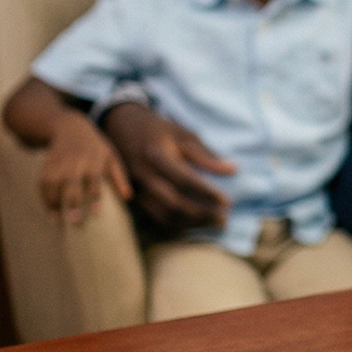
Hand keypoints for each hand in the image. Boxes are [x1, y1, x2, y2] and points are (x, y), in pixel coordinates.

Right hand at [37, 119, 130, 227]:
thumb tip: (128, 198)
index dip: (95, 197)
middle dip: (72, 202)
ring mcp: (58, 163)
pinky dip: (44, 197)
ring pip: (53, 184)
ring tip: (57, 220)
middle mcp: (74, 162)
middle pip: (72, 183)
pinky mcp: (47, 165)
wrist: (70, 127)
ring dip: (53, 202)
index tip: (96, 214)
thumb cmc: (95, 147)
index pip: (94, 180)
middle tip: (75, 222)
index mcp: (93, 160)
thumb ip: (119, 177)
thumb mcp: (111, 156)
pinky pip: (42, 183)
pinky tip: (49, 210)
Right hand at [100, 102, 235, 229]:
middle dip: (201, 215)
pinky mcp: (134, 196)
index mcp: (157, 155)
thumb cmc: (157, 129)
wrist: (119, 127)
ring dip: (191, 223)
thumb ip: (206, 154)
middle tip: (223, 219)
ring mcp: (136, 187)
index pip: (185, 179)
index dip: (206, 193)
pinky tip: (194, 223)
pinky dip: (177, 224)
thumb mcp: (182, 134)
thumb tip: (232, 170)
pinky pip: (156, 216)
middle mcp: (145, 174)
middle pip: (174, 203)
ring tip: (213, 223)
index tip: (227, 202)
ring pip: (164, 214)